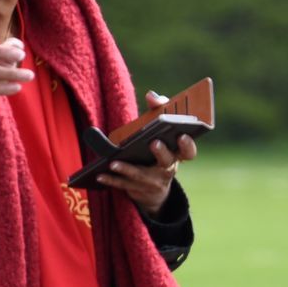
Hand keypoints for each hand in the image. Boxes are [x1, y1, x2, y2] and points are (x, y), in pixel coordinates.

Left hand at [99, 93, 197, 215]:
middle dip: (161, 152)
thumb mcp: (159, 130)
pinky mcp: (140, 190)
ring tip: (113, 163)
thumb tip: (151, 95)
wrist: (155, 186)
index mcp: (176, 154)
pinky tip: (99, 175)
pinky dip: (112, 180)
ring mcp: (154, 182)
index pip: (188, 151)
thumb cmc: (156, 148)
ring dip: (127, 170)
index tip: (181, 135)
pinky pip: (125, 185)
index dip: (187, 144)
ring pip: (141, 176)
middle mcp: (168, 169)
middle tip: (153, 143)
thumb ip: (159, 110)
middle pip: (167, 162)